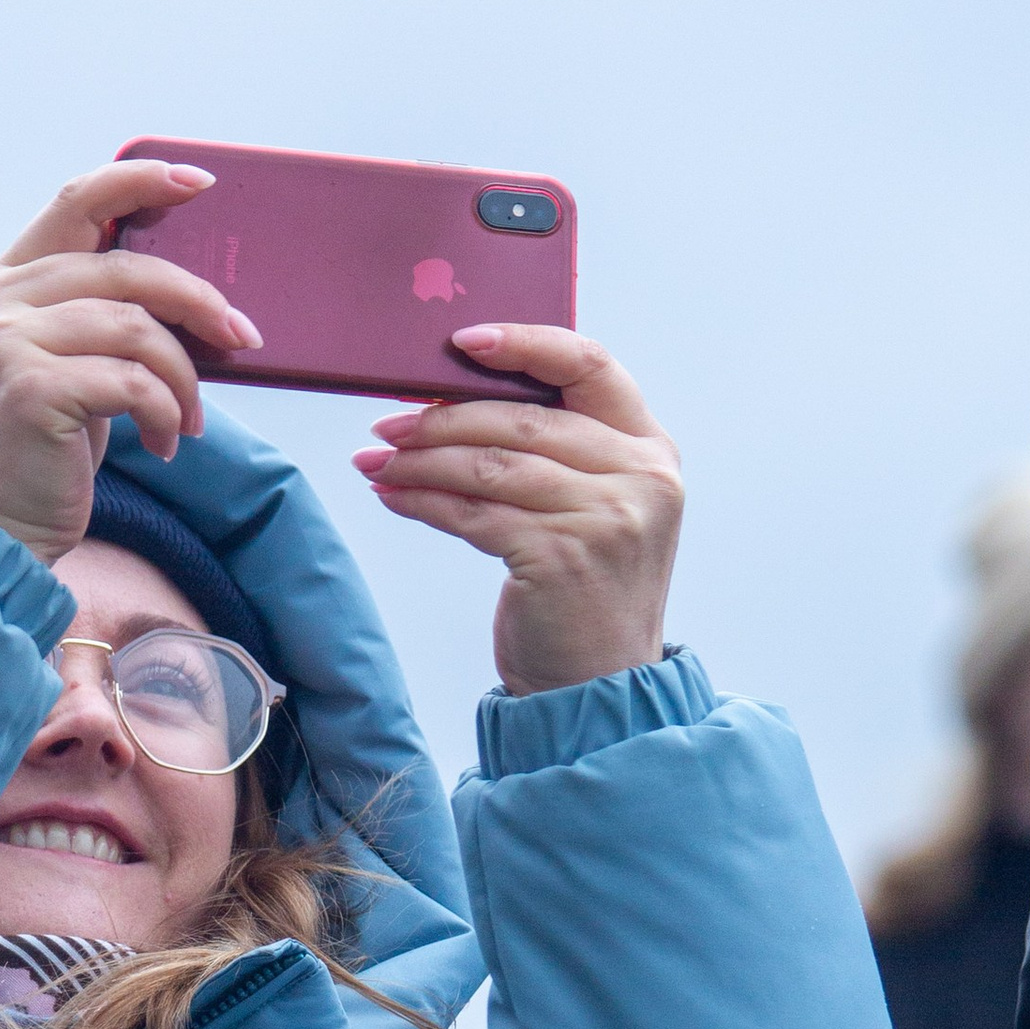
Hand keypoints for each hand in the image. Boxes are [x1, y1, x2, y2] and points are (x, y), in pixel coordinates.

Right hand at [0, 165, 261, 565]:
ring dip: (183, 377)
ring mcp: (6, 342)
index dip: (140, 180)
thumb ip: (97, 318)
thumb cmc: (36, 455)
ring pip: (136, 327)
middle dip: (198, 302)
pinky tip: (162, 441)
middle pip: (125, 268)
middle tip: (240, 338)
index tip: (200, 184)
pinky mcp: (30, 389)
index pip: (75, 203)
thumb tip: (193, 297)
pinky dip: (165, 411)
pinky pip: (133, 381)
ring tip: (188, 421)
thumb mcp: (62, 368)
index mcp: (1, 285)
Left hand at [352, 328, 683, 693]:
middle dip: (443, 417)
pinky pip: (474, 513)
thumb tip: (454, 400)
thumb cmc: (585, 593)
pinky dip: (425, 501)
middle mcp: (639, 478)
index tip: (462, 341)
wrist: (601, 687)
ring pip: (491, 466)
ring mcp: (605, 518)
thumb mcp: (597, 508)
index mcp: (651, 449)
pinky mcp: (560, 557)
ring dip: (422, 460)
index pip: (590, 365)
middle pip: (523, 419)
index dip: (525, 343)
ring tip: (379, 460)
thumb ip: (560, 452)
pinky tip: (393, 496)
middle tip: (388, 423)